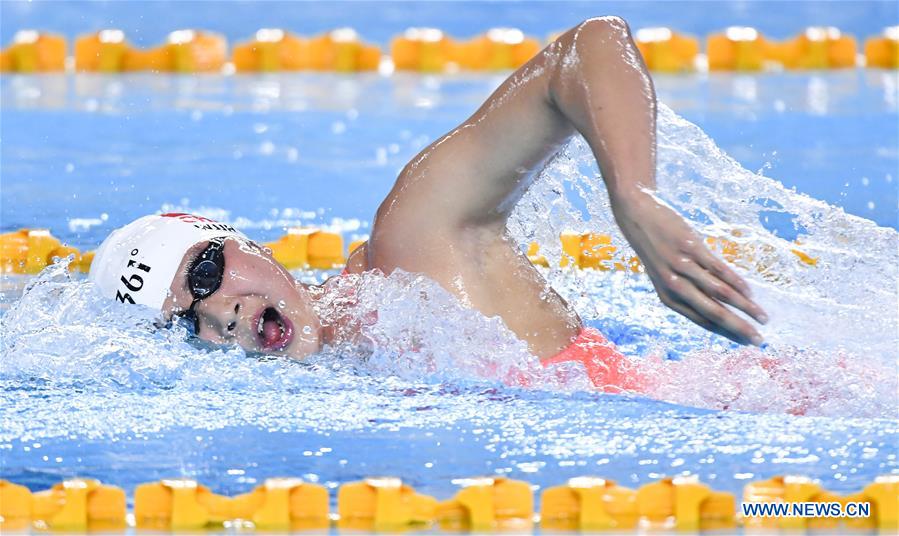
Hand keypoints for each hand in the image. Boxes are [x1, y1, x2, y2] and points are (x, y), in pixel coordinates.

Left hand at [611, 190, 768, 344]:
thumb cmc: (656, 250)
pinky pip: (719, 269)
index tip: (745, 342)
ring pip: (720, 293)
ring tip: (763, 317)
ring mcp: (682, 267)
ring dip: (745, 307)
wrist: (636, 217)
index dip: (726, 333)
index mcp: (668, 298)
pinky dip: (737, 282)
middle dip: (738, 328)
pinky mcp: (691, 248)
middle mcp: (674, 286)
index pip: (703, 322)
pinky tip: (750, 292)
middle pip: (713, 312)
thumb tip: (721, 306)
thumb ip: (688, 291)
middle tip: (759, 341)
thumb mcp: (665, 275)